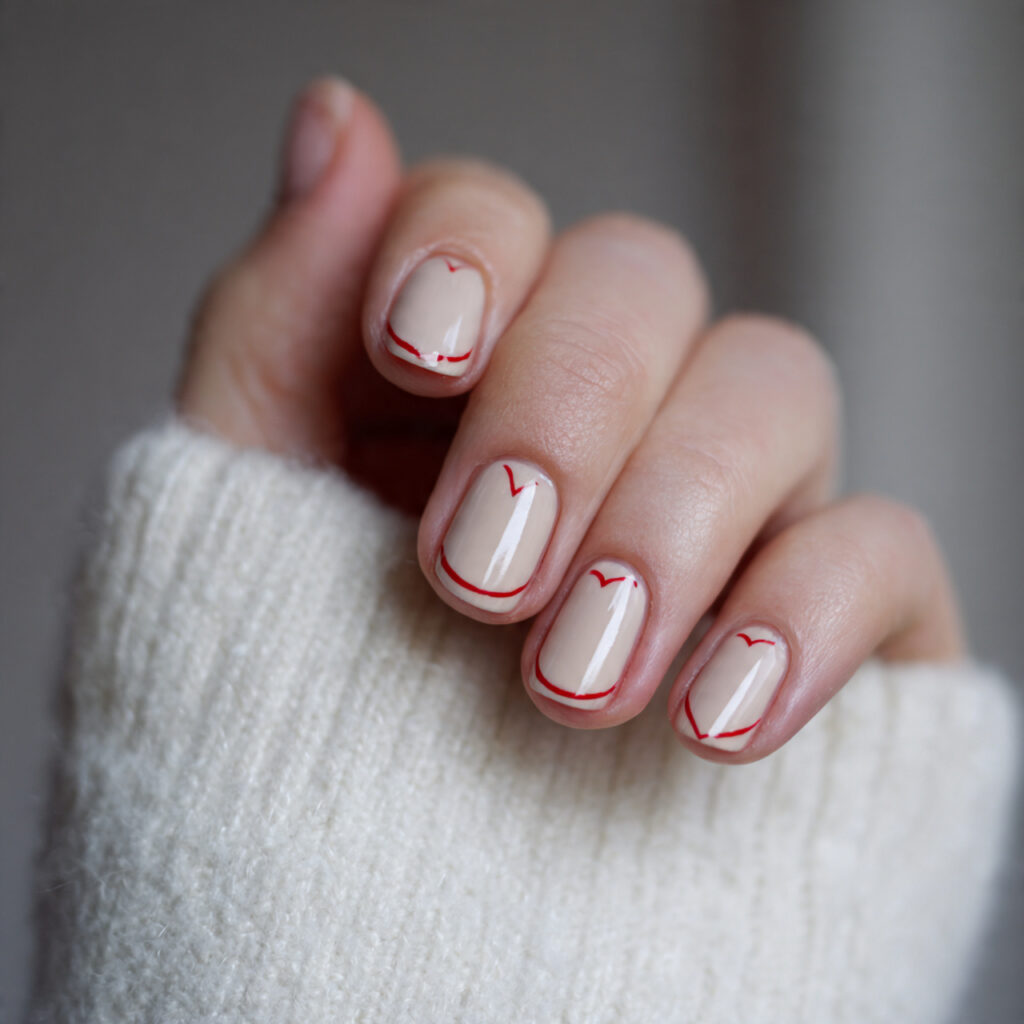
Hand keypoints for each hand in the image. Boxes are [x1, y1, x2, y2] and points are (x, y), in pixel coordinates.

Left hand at [178, 77, 964, 762]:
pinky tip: (712, 720)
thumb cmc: (321, 697)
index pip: (496, 217)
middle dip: (564, 411)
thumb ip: (282, 319)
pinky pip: (879, 546)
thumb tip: (333, 114)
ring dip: (671, 520)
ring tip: (574, 677)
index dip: (464, 246)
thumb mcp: (254, 511)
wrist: (410, 904)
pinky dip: (805, 615)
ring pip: (774, 385)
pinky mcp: (831, 603)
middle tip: (478, 578)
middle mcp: (610, 401)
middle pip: (642, 282)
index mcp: (468, 360)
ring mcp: (728, 495)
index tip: (413, 347)